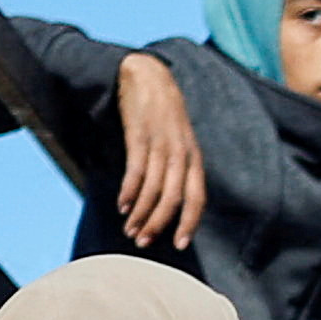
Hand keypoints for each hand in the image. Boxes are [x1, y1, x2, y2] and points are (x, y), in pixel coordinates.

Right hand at [110, 48, 205, 250]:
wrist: (146, 75)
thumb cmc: (163, 113)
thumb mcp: (179, 141)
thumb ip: (179, 168)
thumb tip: (172, 202)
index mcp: (194, 157)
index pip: (197, 197)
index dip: (189, 222)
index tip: (180, 244)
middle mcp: (181, 153)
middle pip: (173, 198)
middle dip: (158, 224)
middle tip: (144, 242)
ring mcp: (161, 144)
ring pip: (154, 189)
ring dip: (141, 213)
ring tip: (130, 230)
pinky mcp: (140, 136)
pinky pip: (135, 171)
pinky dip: (129, 192)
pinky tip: (122, 206)